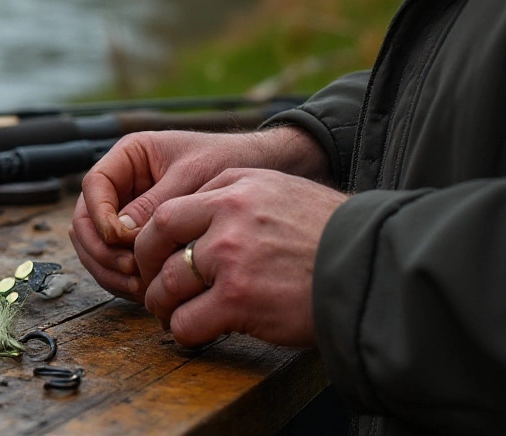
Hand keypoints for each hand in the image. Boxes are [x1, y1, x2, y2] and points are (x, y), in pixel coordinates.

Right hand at [69, 127, 328, 301]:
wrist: (269, 171)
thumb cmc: (234, 161)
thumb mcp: (194, 179)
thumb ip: (157, 205)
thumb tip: (121, 235)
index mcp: (130, 157)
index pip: (94, 186)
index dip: (99, 216)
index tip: (122, 239)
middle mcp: (125, 185)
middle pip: (87, 221)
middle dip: (101, 250)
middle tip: (130, 272)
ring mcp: (132, 214)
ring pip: (99, 246)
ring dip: (111, 270)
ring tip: (143, 286)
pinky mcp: (146, 240)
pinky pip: (122, 261)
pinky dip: (127, 278)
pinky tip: (149, 290)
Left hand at [134, 168, 345, 346]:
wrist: (373, 268)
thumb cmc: (331, 235)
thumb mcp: (282, 191)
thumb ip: (237, 197)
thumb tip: (196, 218)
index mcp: (236, 186)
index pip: (170, 208)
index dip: (155, 238)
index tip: (158, 257)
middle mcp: (228, 213)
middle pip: (157, 237)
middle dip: (146, 266)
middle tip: (153, 285)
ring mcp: (230, 255)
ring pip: (167, 282)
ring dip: (163, 304)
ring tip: (172, 314)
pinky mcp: (237, 298)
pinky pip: (186, 319)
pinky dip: (184, 331)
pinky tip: (196, 333)